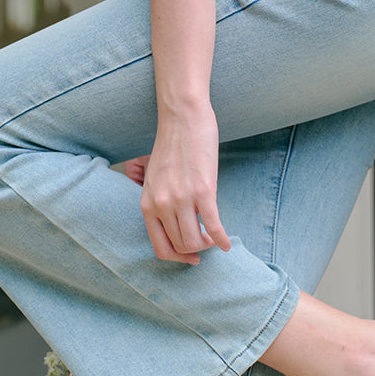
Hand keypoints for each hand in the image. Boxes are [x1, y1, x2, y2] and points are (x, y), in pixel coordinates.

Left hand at [136, 105, 231, 264]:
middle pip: (180, 247)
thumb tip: (175, 224)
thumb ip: (160, 200)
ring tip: (215, 239)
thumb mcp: (155, 177)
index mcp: (146, 203)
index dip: (177, 258)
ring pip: (195, 242)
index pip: (159, 247)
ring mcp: (182, 199)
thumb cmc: (173, 144)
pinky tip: (228, 244)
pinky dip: (222, 240)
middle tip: (206, 244)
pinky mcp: (203, 191)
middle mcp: (161, 205)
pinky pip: (214, 226)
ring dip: (208, 245)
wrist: (182, 117)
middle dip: (195, 251)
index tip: (190, 257)